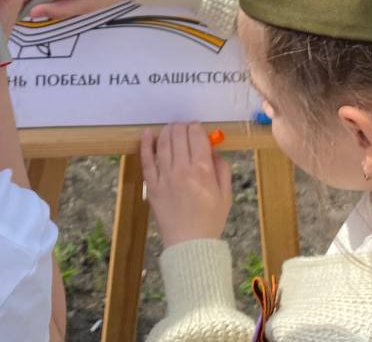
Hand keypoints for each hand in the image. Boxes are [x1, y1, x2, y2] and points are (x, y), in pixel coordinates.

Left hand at [140, 123, 232, 247]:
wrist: (190, 244)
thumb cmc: (210, 221)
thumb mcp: (226, 195)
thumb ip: (222, 170)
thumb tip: (214, 151)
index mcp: (203, 170)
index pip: (197, 137)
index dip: (197, 128)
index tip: (197, 128)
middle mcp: (183, 169)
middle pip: (179, 136)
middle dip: (182, 127)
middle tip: (184, 127)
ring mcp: (165, 177)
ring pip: (163, 144)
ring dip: (167, 131)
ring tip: (170, 127)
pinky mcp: (152, 186)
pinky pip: (147, 161)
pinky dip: (146, 144)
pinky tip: (146, 133)